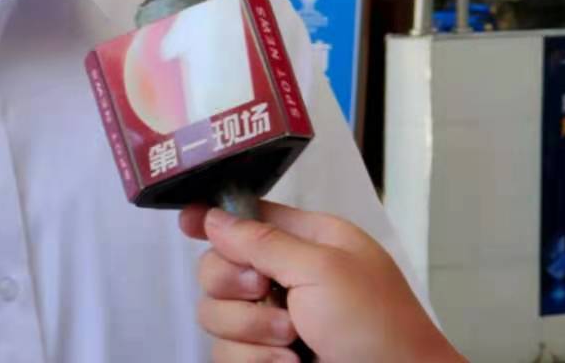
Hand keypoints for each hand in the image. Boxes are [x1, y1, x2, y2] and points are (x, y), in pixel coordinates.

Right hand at [180, 201, 464, 362]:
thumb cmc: (377, 326)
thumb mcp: (325, 269)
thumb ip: (264, 242)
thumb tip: (212, 217)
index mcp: (306, 242)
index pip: (246, 217)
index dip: (212, 218)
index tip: (187, 225)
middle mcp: (284, 278)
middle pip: (217, 266)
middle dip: (234, 286)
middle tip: (266, 295)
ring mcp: (273, 324)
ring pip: (216, 315)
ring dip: (249, 331)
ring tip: (291, 344)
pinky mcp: (266, 361)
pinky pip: (226, 354)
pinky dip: (254, 361)